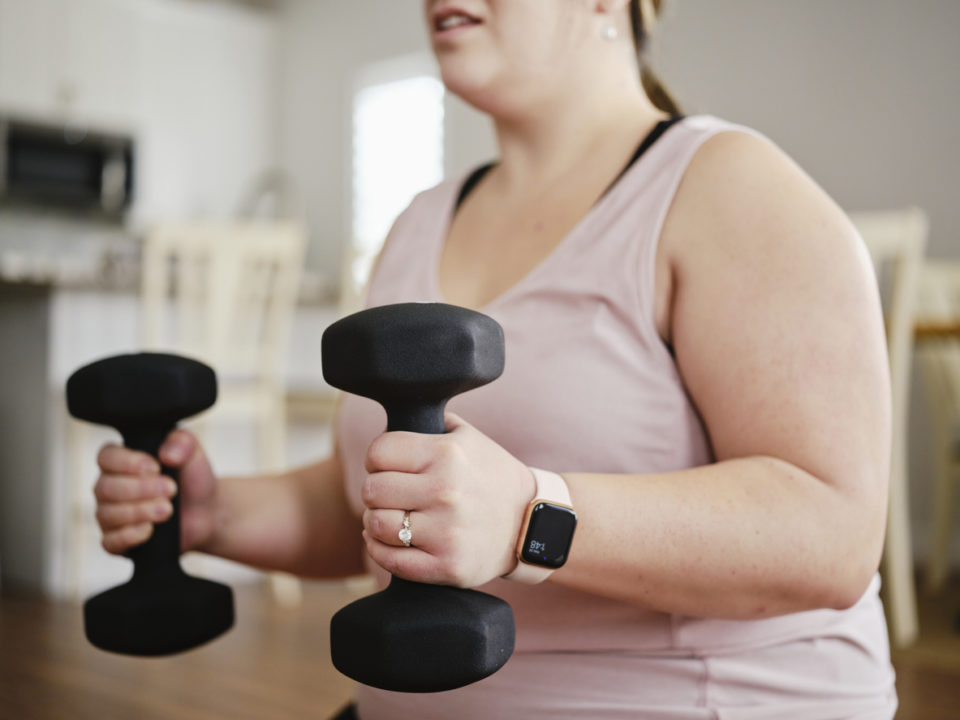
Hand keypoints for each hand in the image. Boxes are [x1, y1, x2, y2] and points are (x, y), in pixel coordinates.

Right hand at [93, 429, 217, 554]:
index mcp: (120, 461)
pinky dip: (129, 535)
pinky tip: (150, 529)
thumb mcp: (193, 453)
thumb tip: (165, 454)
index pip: (105, 457)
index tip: (156, 467)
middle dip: (140, 489)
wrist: (206, 511)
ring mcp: (110, 515)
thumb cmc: (191, 479)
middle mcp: (108, 487)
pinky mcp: (117, 541)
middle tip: (171, 489)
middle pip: (105, 488)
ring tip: (168, 509)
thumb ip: (182, 442)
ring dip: (139, 511)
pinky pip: (109, 542)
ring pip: (107, 514)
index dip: (127, 462)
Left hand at [360, 413, 535, 587]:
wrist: (532, 523)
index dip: (377, 459)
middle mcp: (445, 491)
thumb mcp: (469, 438)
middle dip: (376, 491)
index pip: (378, 452)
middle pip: (372, 489)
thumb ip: (432, 421)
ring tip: (392, 516)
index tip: (387, 466)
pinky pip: (389, 560)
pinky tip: (389, 540)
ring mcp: (445, 532)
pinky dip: (380, 550)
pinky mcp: (446, 566)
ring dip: (376, 521)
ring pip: (376, 525)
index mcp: (447, 454)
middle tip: (391, 494)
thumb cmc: (493, 476)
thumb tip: (398, 412)